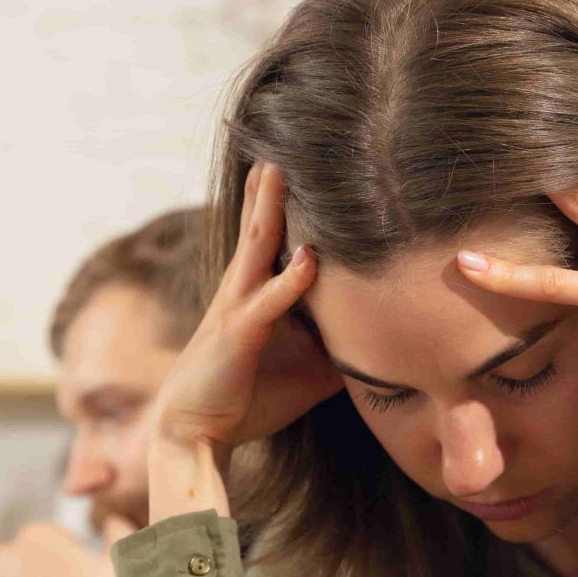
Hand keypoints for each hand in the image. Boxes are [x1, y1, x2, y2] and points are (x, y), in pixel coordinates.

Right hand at [148, 161, 341, 516]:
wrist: (193, 433)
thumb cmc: (246, 400)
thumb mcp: (306, 374)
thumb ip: (337, 350)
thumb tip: (384, 345)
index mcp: (254, 296)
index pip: (270, 240)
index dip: (280, 205)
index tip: (297, 168)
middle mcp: (241, 292)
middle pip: (259, 228)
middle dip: (269, 187)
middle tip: (281, 143)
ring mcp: (237, 309)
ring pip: (256, 248)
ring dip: (269, 209)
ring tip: (276, 169)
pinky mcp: (239, 335)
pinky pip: (268, 302)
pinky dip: (291, 280)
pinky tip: (309, 257)